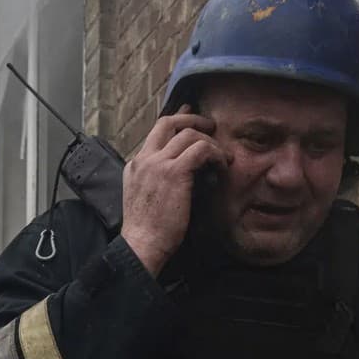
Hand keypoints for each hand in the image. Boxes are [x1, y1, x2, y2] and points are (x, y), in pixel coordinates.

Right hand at [121, 107, 221, 276]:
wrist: (142, 245)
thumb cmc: (148, 232)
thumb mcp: (145, 199)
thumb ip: (155, 180)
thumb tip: (182, 172)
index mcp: (135, 165)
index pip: (155, 132)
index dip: (176, 119)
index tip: (189, 113)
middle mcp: (144, 159)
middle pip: (168, 122)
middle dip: (193, 119)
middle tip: (211, 126)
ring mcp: (157, 164)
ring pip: (188, 134)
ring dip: (210, 142)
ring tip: (222, 156)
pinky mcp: (174, 172)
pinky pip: (201, 149)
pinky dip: (215, 154)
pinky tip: (222, 166)